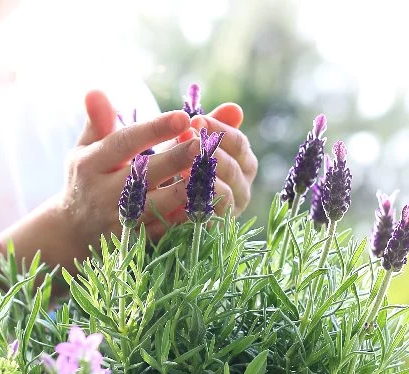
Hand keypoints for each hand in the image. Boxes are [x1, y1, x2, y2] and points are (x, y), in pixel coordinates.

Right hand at [59, 90, 197, 254]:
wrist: (73, 232)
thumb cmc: (87, 178)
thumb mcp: (85, 148)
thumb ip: (98, 121)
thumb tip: (95, 90)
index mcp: (91, 164)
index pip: (125, 143)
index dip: (154, 130)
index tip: (182, 116)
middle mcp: (103, 193)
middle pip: (144, 174)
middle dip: (176, 159)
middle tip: (203, 142)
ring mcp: (119, 220)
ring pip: (158, 205)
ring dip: (186, 189)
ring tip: (211, 171)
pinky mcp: (135, 241)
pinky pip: (165, 228)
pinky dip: (186, 216)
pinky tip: (206, 201)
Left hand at [174, 103, 258, 218]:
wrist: (163, 205)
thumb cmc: (183, 166)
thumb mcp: (195, 143)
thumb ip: (214, 127)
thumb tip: (235, 109)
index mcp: (244, 164)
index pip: (239, 144)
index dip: (218, 130)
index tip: (195, 120)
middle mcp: (243, 188)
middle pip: (233, 167)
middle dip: (209, 151)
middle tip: (186, 139)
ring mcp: (231, 211)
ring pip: (225, 191)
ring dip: (204, 175)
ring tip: (183, 162)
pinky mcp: (216, 229)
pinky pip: (210, 214)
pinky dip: (196, 200)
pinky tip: (179, 187)